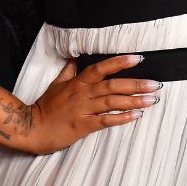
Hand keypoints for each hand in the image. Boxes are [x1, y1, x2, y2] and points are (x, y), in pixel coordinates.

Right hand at [21, 54, 160, 153]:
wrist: (31, 128)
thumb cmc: (45, 107)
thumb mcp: (56, 84)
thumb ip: (69, 71)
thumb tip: (75, 59)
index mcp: (78, 82)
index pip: (101, 68)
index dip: (120, 62)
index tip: (138, 58)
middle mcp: (82, 94)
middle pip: (112, 85)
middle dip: (136, 84)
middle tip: (155, 83)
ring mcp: (83, 110)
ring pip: (112, 102)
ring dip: (134, 101)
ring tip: (151, 100)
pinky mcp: (82, 126)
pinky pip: (105, 121)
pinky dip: (121, 118)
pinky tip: (135, 116)